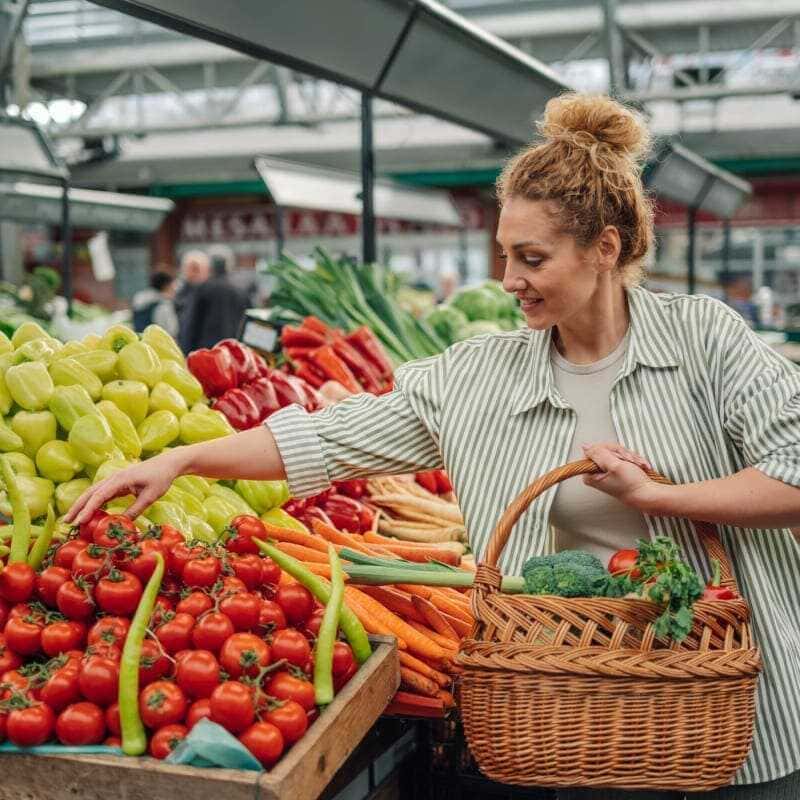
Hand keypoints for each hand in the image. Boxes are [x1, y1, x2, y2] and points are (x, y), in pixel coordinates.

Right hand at [65, 450, 184, 525]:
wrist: (167, 463)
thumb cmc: (161, 478)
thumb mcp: (150, 496)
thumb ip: (136, 510)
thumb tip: (121, 525)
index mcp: (120, 480)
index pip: (99, 496)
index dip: (87, 510)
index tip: (79, 522)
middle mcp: (113, 478)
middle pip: (90, 493)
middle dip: (77, 507)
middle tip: (66, 522)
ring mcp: (114, 479)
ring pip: (93, 492)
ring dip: (81, 505)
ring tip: (71, 519)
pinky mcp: (118, 483)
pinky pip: (101, 493)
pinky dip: (93, 502)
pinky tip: (88, 513)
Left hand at [581, 443, 659, 510]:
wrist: (647, 494)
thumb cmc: (631, 485)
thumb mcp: (614, 466)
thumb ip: (598, 454)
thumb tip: (585, 446)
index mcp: (590, 474)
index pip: (594, 450)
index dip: (610, 451)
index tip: (620, 458)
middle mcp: (596, 473)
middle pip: (605, 450)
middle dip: (621, 454)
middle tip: (629, 461)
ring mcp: (606, 472)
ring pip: (615, 452)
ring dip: (629, 457)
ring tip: (636, 465)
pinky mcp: (615, 470)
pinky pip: (622, 457)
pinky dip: (632, 460)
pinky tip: (639, 465)